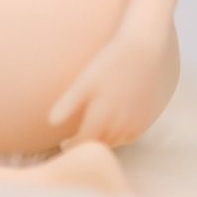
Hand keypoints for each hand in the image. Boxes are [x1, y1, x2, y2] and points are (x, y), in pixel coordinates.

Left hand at [47, 25, 170, 148]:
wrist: (143, 51)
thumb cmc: (110, 63)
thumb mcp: (85, 81)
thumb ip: (68, 103)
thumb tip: (50, 122)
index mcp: (101, 118)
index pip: (83, 143)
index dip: (71, 145)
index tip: (63, 142)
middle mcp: (119, 127)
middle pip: (99, 145)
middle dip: (87, 143)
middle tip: (76, 138)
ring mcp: (134, 125)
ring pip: (115, 142)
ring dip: (103, 140)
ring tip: (93, 131)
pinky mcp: (146, 120)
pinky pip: (129, 137)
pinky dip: (119, 136)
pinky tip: (112, 125)